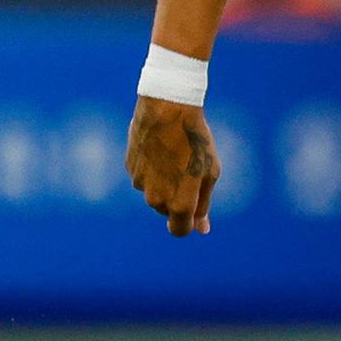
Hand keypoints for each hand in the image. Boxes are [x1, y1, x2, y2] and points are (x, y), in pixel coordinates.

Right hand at [126, 96, 219, 236]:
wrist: (167, 110)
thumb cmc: (195, 142)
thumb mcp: (210, 173)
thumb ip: (203, 204)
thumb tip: (201, 229)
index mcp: (178, 204)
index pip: (179, 230)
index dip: (188, 224)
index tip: (193, 212)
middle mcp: (155, 199)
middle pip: (167, 210)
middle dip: (178, 198)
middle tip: (190, 171)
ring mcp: (140, 184)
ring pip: (155, 192)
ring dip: (165, 181)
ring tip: (176, 155)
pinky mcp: (130, 167)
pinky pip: (144, 176)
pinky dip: (153, 168)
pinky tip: (162, 148)